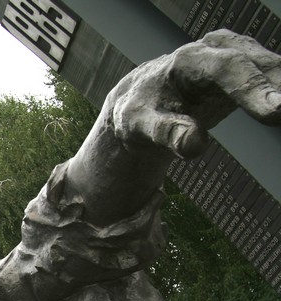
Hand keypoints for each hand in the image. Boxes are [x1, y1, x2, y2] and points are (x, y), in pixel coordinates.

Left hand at [110, 29, 280, 158]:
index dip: (253, 88)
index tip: (276, 110)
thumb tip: (194, 144)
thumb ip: (166, 133)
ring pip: (269, 68)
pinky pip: (270, 78)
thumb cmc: (140, 111)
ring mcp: (234, 56)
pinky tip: (280, 112)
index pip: (227, 68)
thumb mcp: (141, 125)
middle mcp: (215, 50)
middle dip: (278, 87)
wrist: (142, 100)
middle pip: (256, 65)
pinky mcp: (245, 69)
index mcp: (187, 61)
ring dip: (280, 89)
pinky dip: (277, 93)